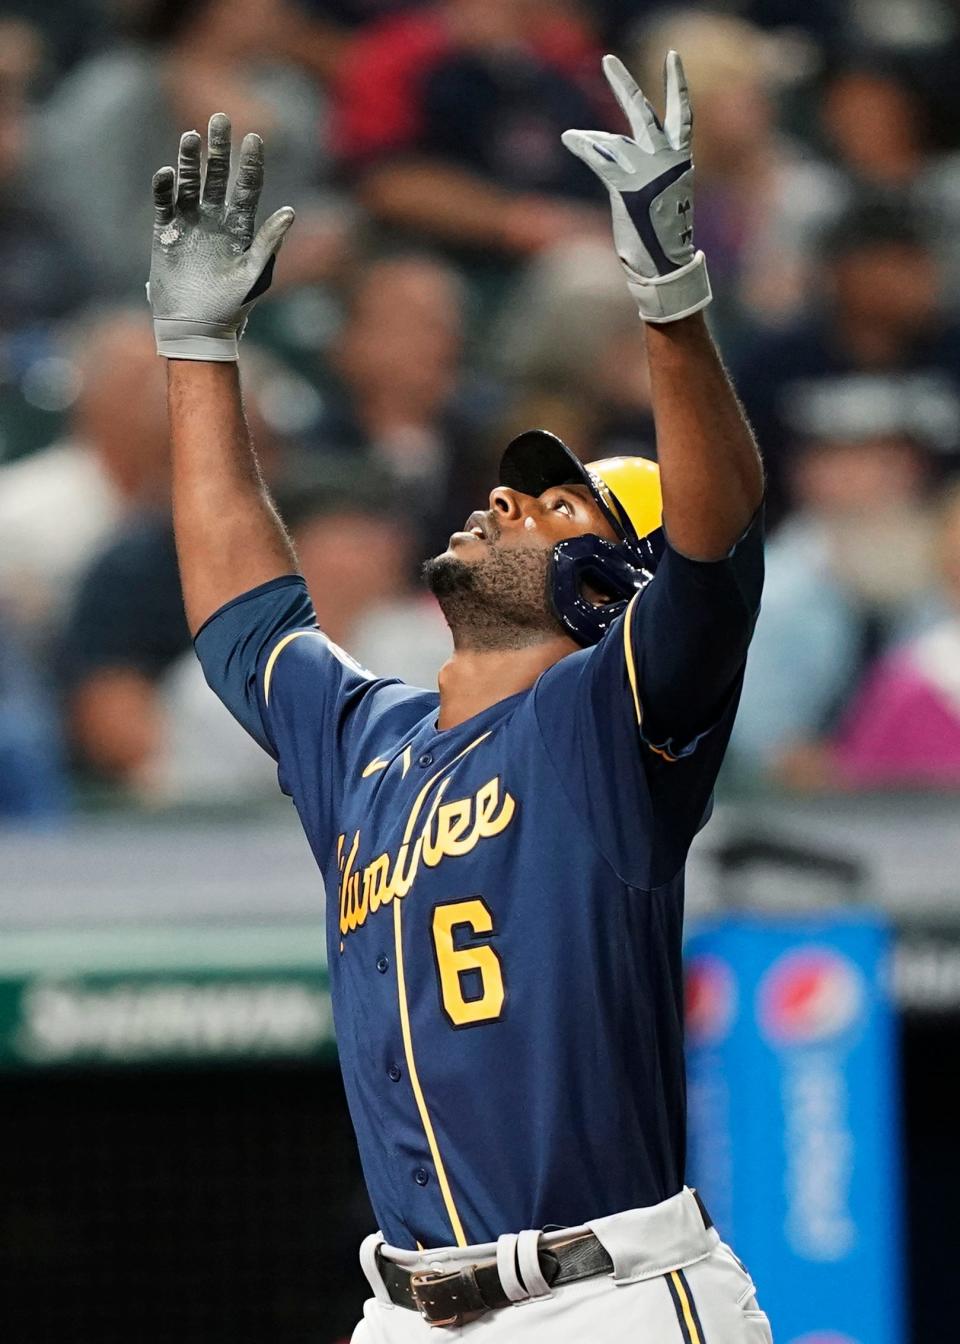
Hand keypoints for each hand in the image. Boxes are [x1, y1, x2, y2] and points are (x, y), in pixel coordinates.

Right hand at [148, 113, 295, 360]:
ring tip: (191, 137)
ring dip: (189, 161)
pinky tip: (166, 172)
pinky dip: (164, 188)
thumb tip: (290, 211)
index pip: (247, 188)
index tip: (254, 137)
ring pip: (189, 183)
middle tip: (220, 119)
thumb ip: (269, 242)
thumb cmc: (232, 307)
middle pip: (218, 176)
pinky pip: (164, 203)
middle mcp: (215, 221)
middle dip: (219, 149)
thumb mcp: (255, 274)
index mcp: (240, 228)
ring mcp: (190, 225)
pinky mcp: (166, 234)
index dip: (251, 163)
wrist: (197, 327)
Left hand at [562, 52, 710, 323]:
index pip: (683, 114)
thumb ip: (651, 172)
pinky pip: (601, 160)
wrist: (665, 267)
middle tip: (608, 60)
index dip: (677, 85)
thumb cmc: (663, 238)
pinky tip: (570, 139)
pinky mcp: (627, 187)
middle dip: (624, 86)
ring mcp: (647, 172)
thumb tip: (627, 163)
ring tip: (575, 138)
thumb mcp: (663, 198)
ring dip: (591, 139)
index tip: (673, 57)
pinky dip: (584, 148)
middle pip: (644, 112)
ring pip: (614, 140)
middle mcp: (667, 160)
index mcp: (681, 161)